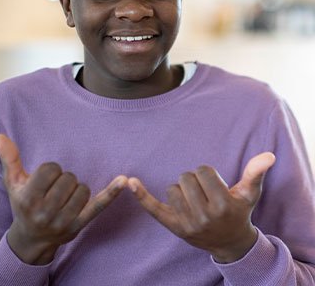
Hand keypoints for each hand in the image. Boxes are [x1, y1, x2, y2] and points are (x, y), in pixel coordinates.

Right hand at [0, 134, 126, 264]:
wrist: (31, 239)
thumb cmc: (21, 205)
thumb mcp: (12, 183)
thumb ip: (9, 158)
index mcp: (29, 199)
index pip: (51, 169)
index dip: (50, 170)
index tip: (45, 180)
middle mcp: (46, 213)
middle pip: (68, 178)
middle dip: (63, 179)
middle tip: (54, 190)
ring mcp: (64, 221)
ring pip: (83, 189)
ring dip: (76, 188)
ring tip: (64, 196)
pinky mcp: (80, 225)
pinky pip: (99, 205)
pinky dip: (112, 192)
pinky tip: (124, 180)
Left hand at [128, 152, 275, 262]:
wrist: (229, 243)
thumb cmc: (238, 212)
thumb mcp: (249, 194)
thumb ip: (255, 173)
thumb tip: (269, 155)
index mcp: (223, 204)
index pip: (203, 170)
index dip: (207, 173)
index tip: (213, 184)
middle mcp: (204, 216)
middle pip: (185, 177)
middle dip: (194, 180)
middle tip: (203, 194)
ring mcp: (187, 223)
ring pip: (172, 188)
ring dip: (181, 189)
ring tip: (193, 200)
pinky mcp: (173, 226)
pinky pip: (153, 208)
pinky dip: (141, 195)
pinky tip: (130, 182)